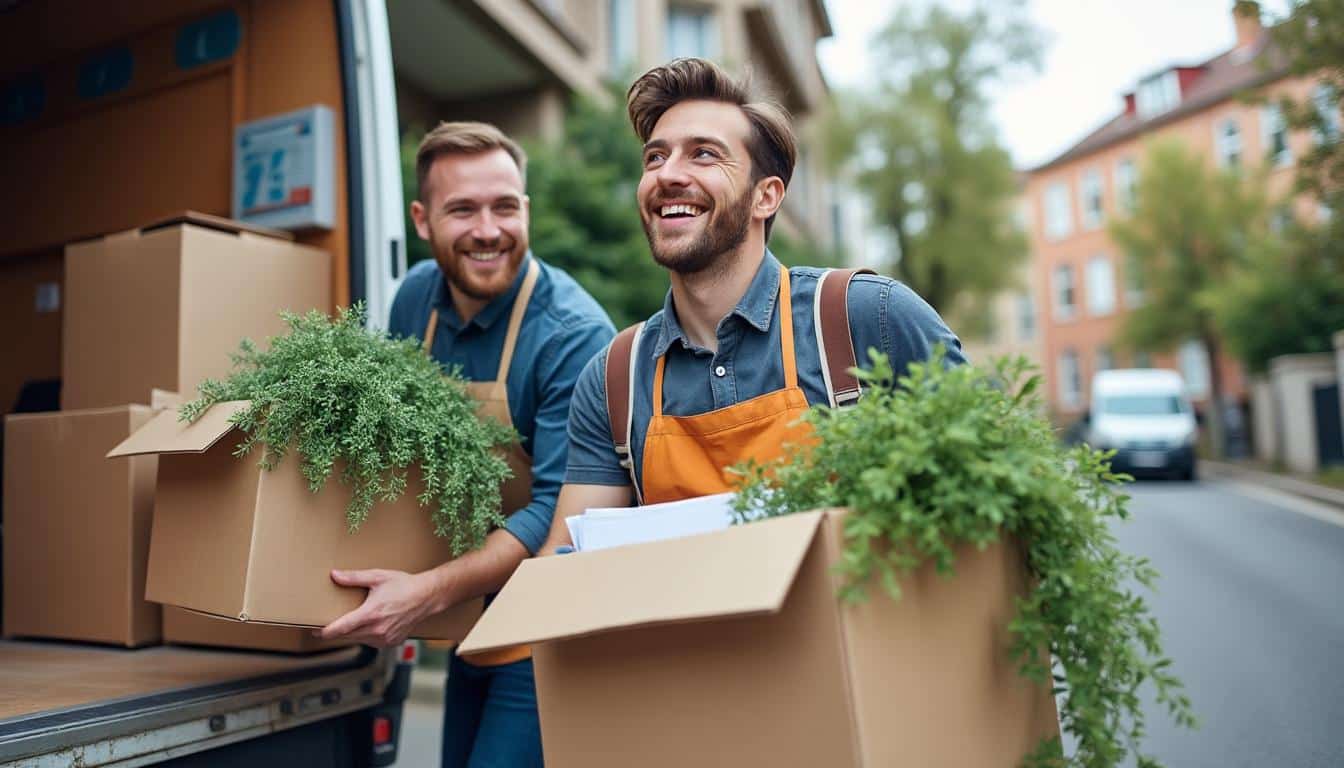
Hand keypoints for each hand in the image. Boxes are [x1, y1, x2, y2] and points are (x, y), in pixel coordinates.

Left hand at [317, 569, 435, 646]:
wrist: (427, 596)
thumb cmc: (403, 584)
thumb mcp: (378, 577)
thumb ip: (354, 578)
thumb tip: (334, 575)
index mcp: (371, 614)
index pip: (342, 628)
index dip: (326, 632)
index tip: (315, 631)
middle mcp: (377, 629)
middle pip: (348, 636)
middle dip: (336, 631)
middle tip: (325, 625)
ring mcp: (385, 638)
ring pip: (359, 639)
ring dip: (353, 632)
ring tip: (353, 620)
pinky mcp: (392, 642)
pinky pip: (372, 641)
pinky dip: (368, 635)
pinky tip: (371, 624)